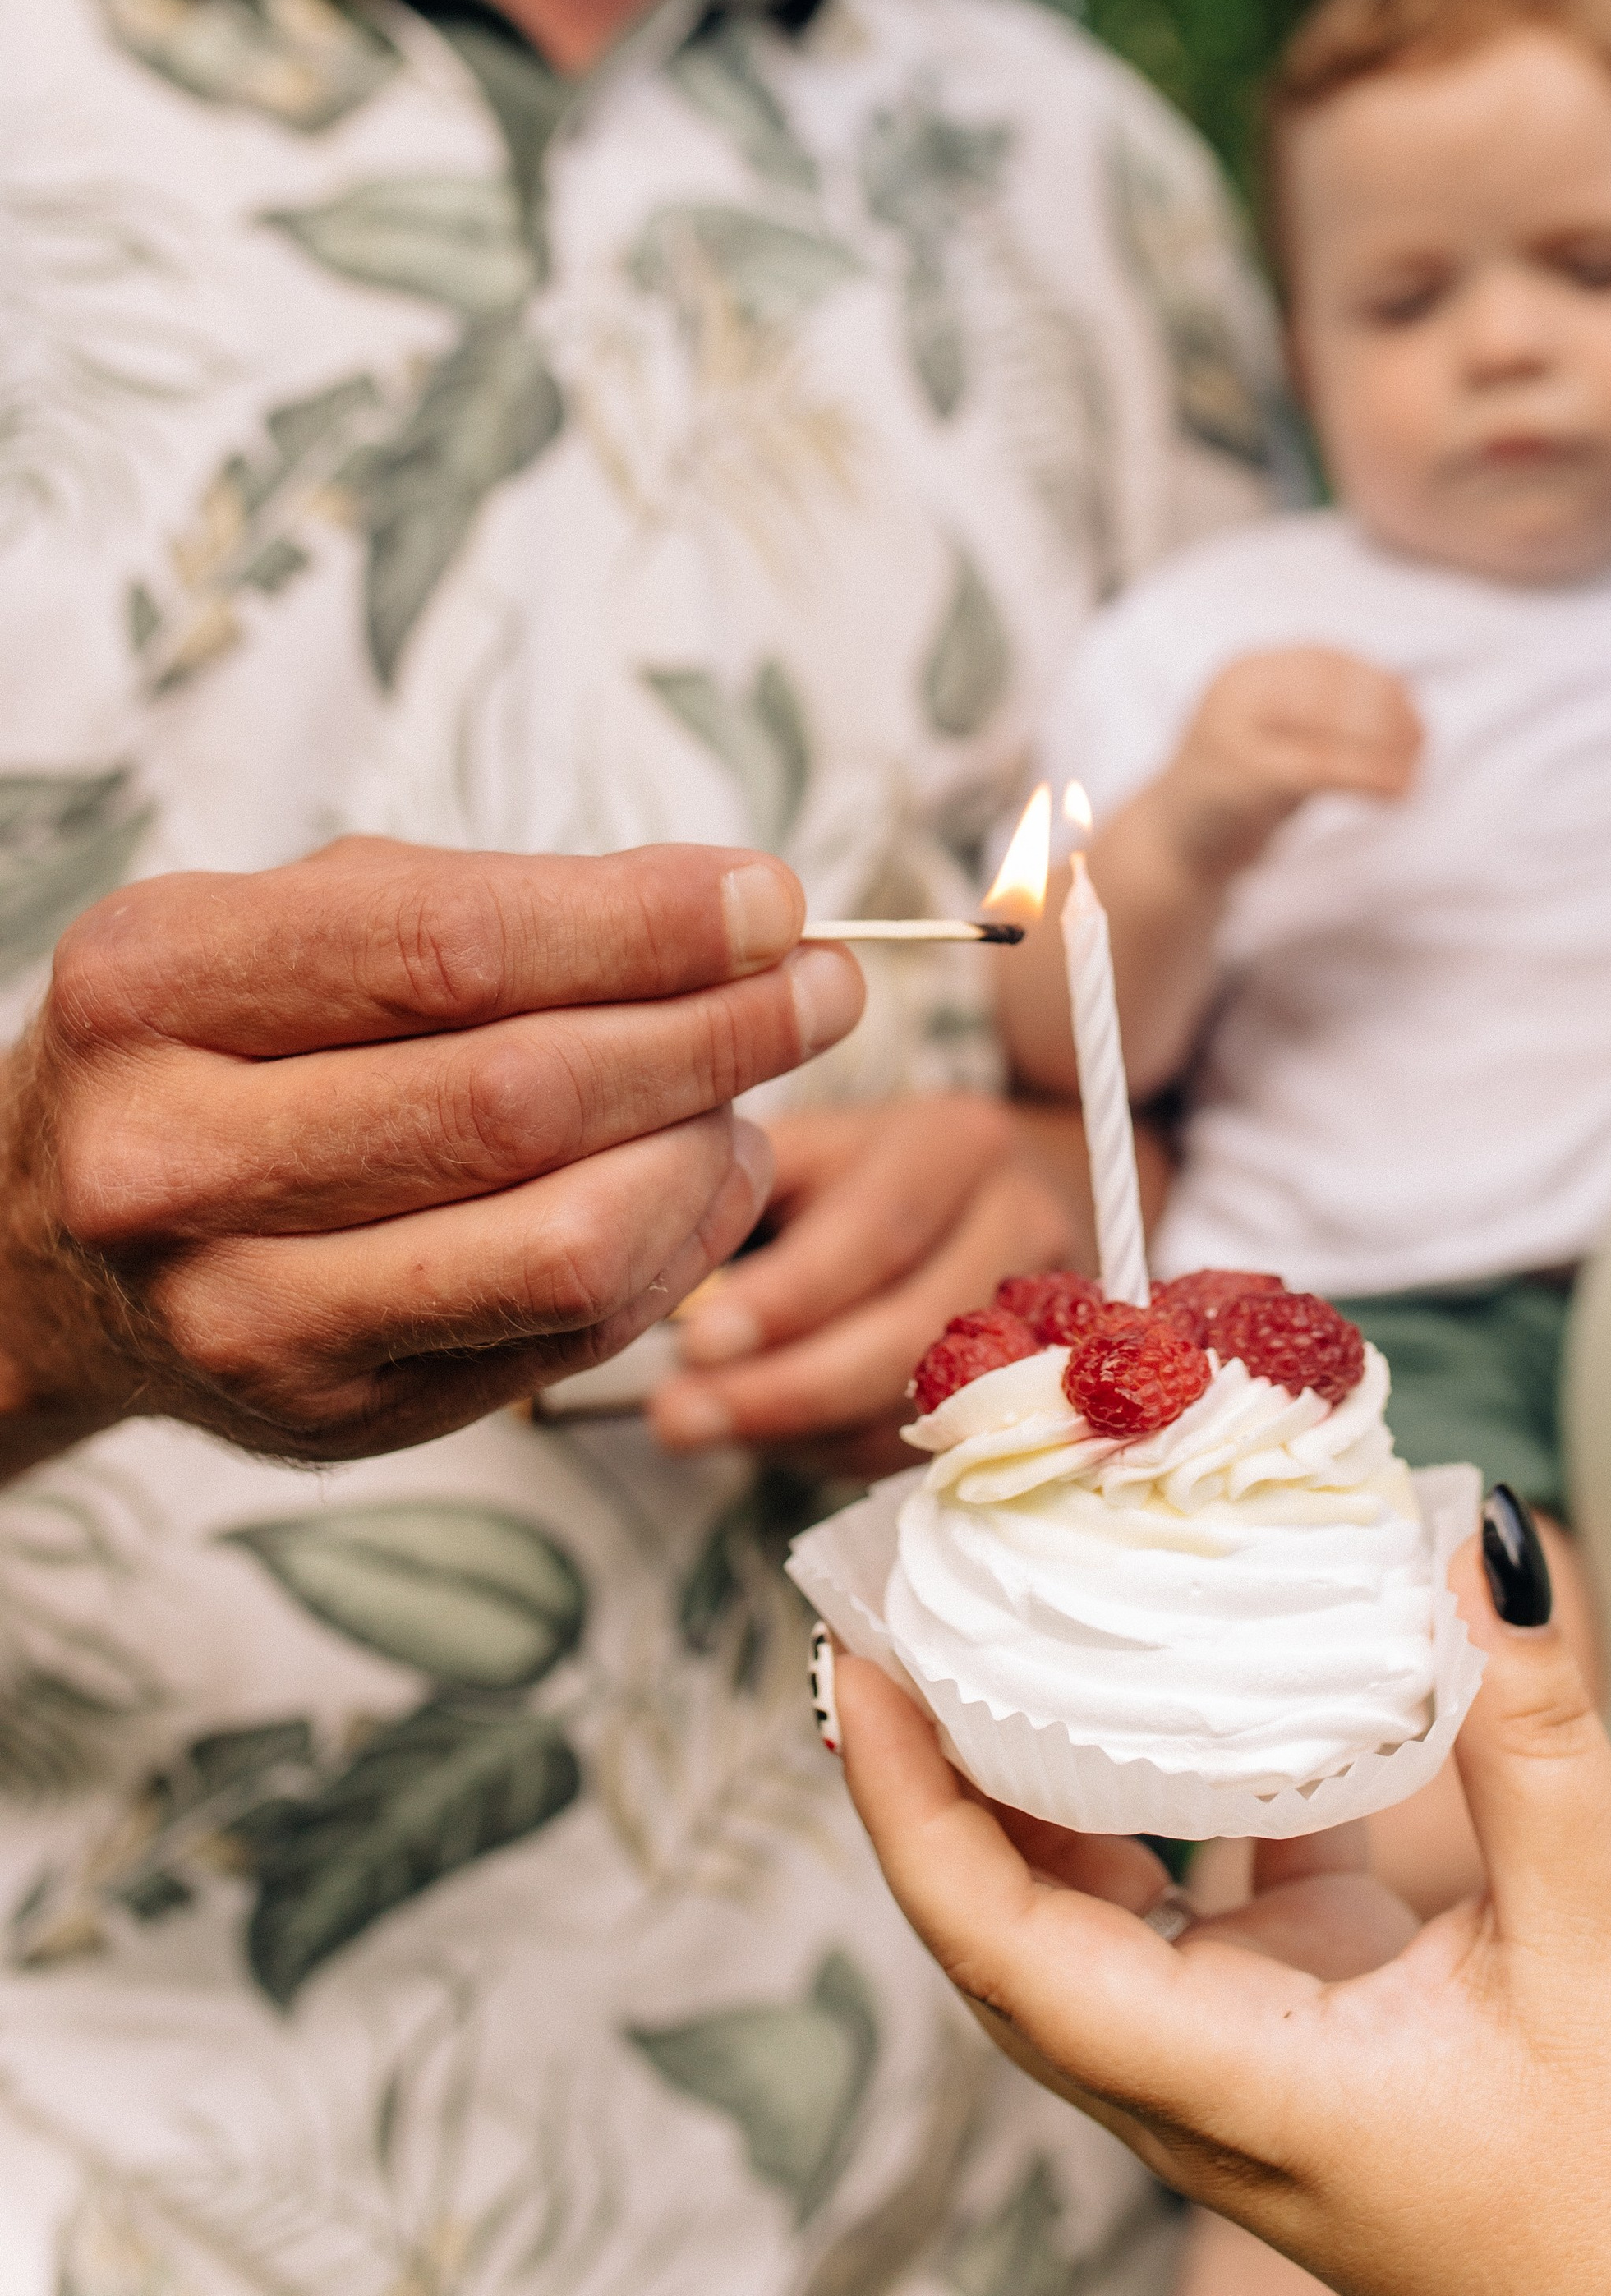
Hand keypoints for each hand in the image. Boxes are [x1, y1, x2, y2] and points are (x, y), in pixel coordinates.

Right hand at [0, 835, 863, 1476]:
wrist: (53, 1245)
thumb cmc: (223, 1041)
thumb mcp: (306, 919)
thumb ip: (505, 904)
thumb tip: (743, 918)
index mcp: (154, 987)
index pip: (455, 947)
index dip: (645, 925)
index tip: (774, 902)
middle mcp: (171, 1161)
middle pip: (525, 1098)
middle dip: (717, 1033)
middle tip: (823, 990)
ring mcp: (242, 1314)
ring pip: (567, 1239)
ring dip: (710, 1154)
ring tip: (750, 1091)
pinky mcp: (329, 1419)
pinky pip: (568, 1334)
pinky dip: (675, 1247)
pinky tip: (695, 1180)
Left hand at [648, 1094, 1091, 1479]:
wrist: (986, 1205)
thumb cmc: (861, 1177)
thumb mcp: (809, 1152)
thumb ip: (743, 1192)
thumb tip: (645, 1274)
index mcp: (959, 1141)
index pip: (878, 1227)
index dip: (789, 1294)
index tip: (695, 1342)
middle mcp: (1025, 1220)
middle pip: (914, 1329)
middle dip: (786, 1386)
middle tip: (676, 1418)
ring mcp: (1046, 1315)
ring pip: (927, 1402)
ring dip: (805, 1432)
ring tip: (704, 1431)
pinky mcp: (1038, 1392)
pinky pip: (936, 1447)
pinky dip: (843, 1451)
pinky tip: (773, 1439)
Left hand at [835, 1518, 1610, 2295]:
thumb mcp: (1604, 1938)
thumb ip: (1532, 1736)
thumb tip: (1477, 1546)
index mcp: (1242, 2093)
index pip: (1003, 1949)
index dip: (909, 1807)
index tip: (856, 1663)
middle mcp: (1210, 2089)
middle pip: (1004, 1927)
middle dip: (931, 1774)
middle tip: (901, 1607)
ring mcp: (1253, 2062)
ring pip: (1086, 1916)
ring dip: (1033, 1781)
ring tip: (1006, 1620)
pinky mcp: (1312, 2033)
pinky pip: (1192, 1903)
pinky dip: (1166, 1794)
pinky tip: (1189, 1676)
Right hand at [1154, 647, 1420, 883]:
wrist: (1171, 844)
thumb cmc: (1235, 792)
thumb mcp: (1281, 738)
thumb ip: (1326, 715)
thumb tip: (1406, 705)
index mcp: (1249, 672)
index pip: (1329, 662)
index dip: (1383, 686)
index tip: (1418, 720)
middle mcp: (1237, 691)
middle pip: (1331, 687)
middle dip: (1386, 716)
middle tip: (1421, 749)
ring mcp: (1231, 733)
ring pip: (1326, 727)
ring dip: (1382, 750)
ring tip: (1411, 778)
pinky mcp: (1238, 779)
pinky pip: (1316, 769)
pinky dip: (1365, 777)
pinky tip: (1397, 793)